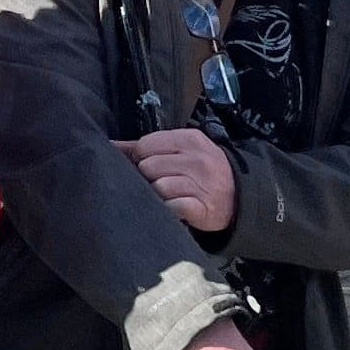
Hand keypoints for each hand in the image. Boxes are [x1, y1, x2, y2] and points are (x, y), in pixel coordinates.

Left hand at [122, 128, 236, 232]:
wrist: (239, 196)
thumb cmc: (203, 171)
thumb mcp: (182, 150)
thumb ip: (147, 146)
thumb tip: (111, 145)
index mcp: (189, 139)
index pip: (146, 145)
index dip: (140, 158)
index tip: (148, 166)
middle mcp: (196, 159)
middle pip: (148, 166)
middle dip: (148, 178)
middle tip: (159, 183)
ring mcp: (201, 183)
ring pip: (158, 187)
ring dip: (157, 196)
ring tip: (168, 196)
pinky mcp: (202, 207)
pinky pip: (171, 207)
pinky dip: (168, 210)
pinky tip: (174, 208)